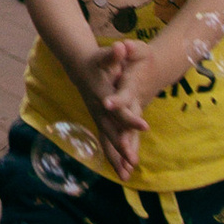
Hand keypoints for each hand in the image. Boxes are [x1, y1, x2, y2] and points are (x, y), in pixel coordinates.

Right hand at [75, 39, 142, 178]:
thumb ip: (113, 54)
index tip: (145, 126)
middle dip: (121, 146)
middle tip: (133, 161)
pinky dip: (113, 156)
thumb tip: (121, 46)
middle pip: (111, 130)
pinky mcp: (99, 121)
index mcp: (103, 95)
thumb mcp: (104, 54)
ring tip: (126, 176)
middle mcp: (99, 109)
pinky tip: (121, 171)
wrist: (78, 65)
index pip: (119, 109)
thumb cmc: (95, 60)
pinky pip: (106, 141)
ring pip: (107, 140)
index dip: (131, 118)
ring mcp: (97, 117)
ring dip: (116, 158)